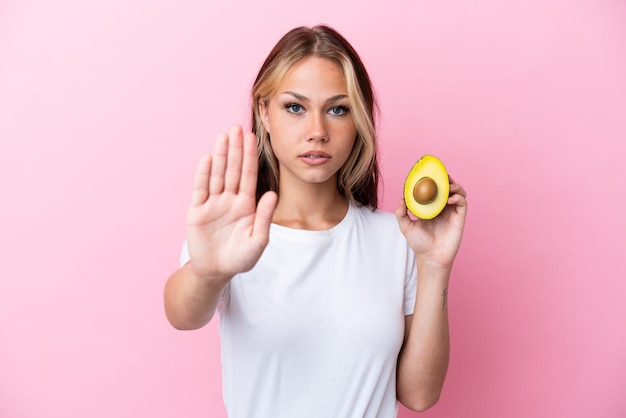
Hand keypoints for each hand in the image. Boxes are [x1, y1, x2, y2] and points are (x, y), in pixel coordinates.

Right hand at [186, 125, 277, 281]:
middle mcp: (230, 200)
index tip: (252, 138)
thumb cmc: (240, 258)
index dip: (250, 157)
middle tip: (236, 127)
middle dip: (235, 149)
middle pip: (232, 169)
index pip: (248, 175)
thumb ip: (264, 217)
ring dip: (220, 156)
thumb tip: (272, 194)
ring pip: (217, 175)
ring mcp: (213, 204)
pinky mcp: (197, 211)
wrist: (216, 271)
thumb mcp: (258, 241)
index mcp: (246, 205)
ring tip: (223, 136)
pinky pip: (201, 189)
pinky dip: (203, 174)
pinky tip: (207, 158)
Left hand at [395, 176, 466, 270]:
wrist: (431, 258)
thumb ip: (401, 213)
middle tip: (441, 175)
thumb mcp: (406, 227)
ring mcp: (452, 212)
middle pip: (447, 188)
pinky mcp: (459, 218)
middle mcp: (442, 208)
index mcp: (431, 207)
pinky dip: (458, 197)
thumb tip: (401, 199)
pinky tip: (450, 199)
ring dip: (455, 186)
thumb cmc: (419, 244)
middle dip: (446, 179)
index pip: (434, 190)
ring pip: (458, 192)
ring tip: (448, 185)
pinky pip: (462, 203)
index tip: (429, 173)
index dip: (434, 181)